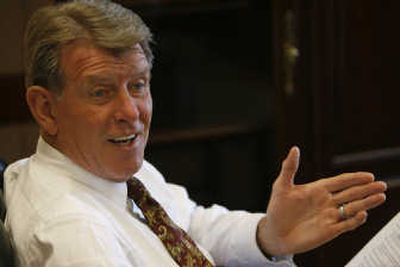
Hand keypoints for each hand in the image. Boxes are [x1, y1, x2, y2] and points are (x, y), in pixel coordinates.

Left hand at [256, 146, 386, 255]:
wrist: (274, 233)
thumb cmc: (276, 209)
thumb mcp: (281, 186)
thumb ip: (289, 168)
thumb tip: (294, 148)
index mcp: (317, 189)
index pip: (340, 182)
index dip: (354, 178)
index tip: (368, 175)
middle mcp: (326, 202)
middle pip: (351, 194)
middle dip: (366, 189)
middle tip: (382, 185)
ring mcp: (329, 216)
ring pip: (352, 208)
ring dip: (366, 203)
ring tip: (381, 196)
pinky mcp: (329, 231)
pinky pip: (346, 225)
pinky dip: (355, 220)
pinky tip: (362, 214)